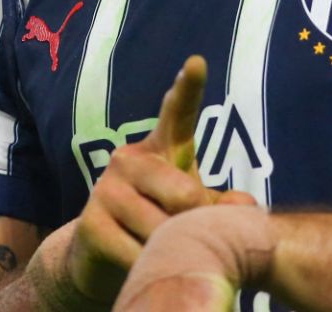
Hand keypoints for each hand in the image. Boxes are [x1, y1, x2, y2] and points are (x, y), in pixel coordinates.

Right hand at [33, 57, 255, 309]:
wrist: (98, 257)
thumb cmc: (158, 220)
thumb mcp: (194, 209)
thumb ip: (221, 204)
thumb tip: (241, 206)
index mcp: (161, 147)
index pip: (176, 114)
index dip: (187, 88)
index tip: (197, 63)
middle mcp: (129, 159)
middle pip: (185, 195)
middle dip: (193, 226)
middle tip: (182, 234)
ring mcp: (106, 189)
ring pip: (163, 230)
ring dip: (171, 252)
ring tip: (159, 251)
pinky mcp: (90, 224)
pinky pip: (139, 255)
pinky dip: (150, 269)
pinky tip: (138, 265)